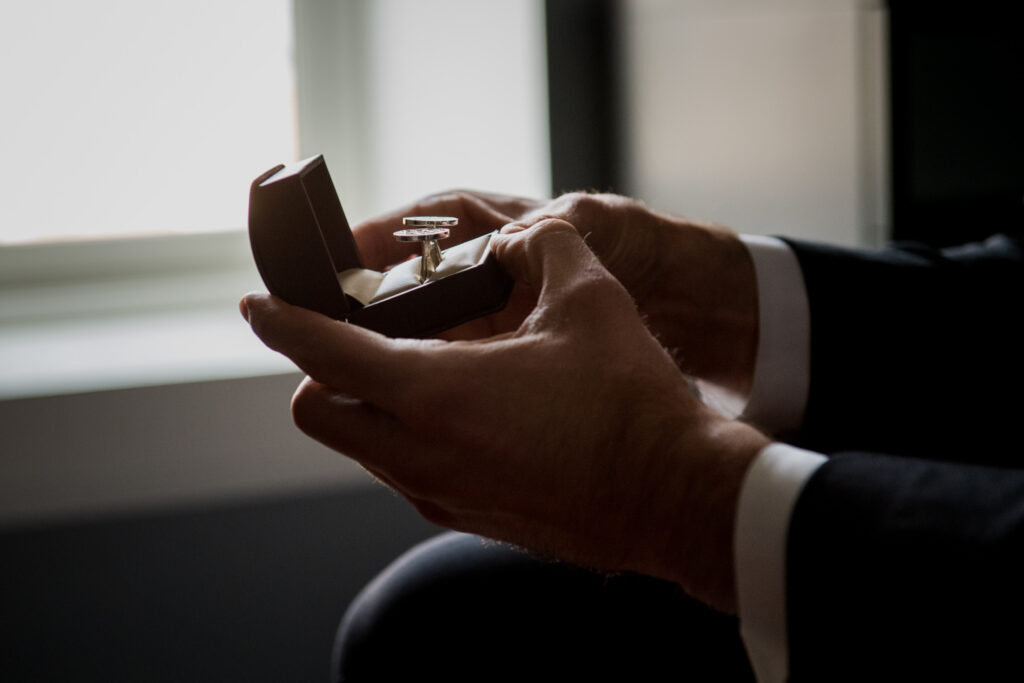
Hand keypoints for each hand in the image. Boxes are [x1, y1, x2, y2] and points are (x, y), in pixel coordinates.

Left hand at [242, 219, 768, 612]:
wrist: (673, 496)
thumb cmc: (631, 403)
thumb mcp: (590, 297)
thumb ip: (541, 247)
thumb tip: (517, 241)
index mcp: (436, 395)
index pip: (323, 353)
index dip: (281, 323)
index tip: (256, 306)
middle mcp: (422, 454)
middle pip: (317, 413)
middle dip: (318, 373)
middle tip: (357, 340)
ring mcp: (441, 494)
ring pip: (361, 449)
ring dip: (368, 406)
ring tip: (425, 371)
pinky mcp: (468, 517)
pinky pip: (406, 473)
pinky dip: (408, 438)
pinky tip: (468, 414)